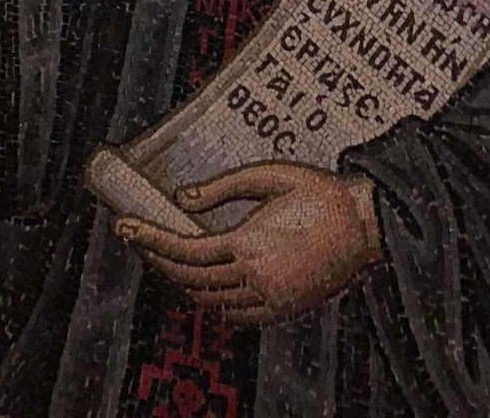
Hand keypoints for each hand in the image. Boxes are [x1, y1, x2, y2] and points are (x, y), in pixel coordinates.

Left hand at [114, 164, 381, 324]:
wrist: (366, 226)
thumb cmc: (321, 193)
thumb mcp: (272, 175)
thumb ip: (224, 187)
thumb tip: (181, 199)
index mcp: (249, 244)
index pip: (184, 248)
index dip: (149, 238)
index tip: (123, 225)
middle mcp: (254, 279)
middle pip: (189, 277)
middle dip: (157, 258)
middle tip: (136, 237)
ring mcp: (269, 300)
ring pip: (207, 301)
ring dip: (180, 281)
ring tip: (164, 257)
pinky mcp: (282, 310)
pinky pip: (232, 315)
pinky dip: (210, 300)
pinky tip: (203, 283)